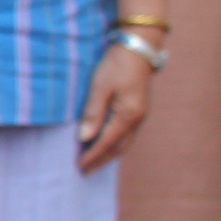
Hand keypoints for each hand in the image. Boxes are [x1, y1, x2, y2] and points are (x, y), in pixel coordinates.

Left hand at [77, 41, 155, 172]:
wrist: (138, 48)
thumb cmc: (116, 65)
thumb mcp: (100, 87)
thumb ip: (93, 113)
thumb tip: (85, 138)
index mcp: (128, 115)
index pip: (107, 142)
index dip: (93, 155)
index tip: (80, 166)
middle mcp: (137, 119)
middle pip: (118, 147)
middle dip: (102, 160)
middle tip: (85, 171)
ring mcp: (140, 115)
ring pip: (124, 143)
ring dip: (109, 154)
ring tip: (94, 163)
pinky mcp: (138, 110)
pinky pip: (126, 134)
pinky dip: (116, 144)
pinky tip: (107, 145)